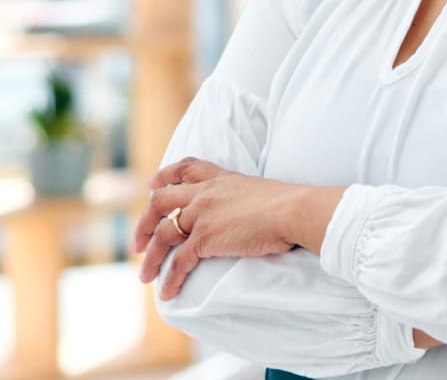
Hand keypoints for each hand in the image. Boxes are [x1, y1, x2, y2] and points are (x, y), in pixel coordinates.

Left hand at [134, 157, 344, 299]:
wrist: (292, 210)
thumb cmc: (287, 203)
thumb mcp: (258, 190)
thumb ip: (242, 199)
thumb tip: (244, 215)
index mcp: (220, 178)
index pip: (185, 168)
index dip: (164, 176)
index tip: (153, 184)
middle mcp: (205, 193)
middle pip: (161, 201)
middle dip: (145, 222)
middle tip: (139, 242)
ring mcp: (202, 214)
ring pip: (163, 235)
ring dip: (150, 258)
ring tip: (144, 276)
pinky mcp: (204, 237)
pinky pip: (178, 261)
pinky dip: (169, 279)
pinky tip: (166, 292)